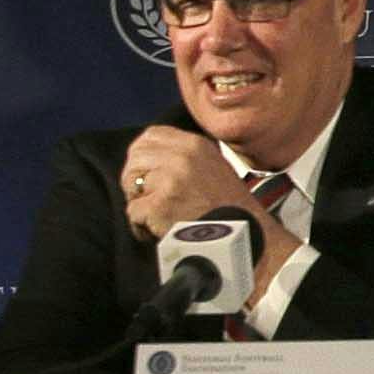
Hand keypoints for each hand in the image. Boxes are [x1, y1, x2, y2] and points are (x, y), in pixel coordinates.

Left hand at [118, 126, 260, 245]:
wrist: (243, 237)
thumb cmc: (229, 209)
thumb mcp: (213, 167)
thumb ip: (185, 158)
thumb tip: (152, 160)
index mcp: (195, 145)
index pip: (151, 136)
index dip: (142, 155)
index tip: (146, 174)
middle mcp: (181, 157)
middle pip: (135, 157)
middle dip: (135, 179)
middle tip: (148, 199)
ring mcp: (170, 180)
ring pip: (131, 184)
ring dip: (138, 202)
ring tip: (157, 217)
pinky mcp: (159, 205)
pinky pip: (133, 212)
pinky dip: (142, 227)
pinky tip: (159, 232)